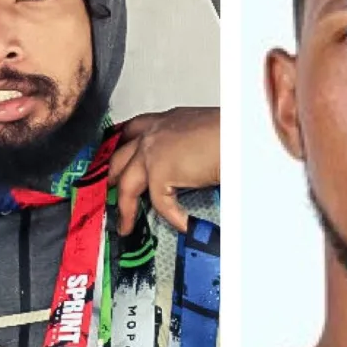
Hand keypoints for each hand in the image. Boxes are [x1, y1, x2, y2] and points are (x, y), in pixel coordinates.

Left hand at [108, 107, 219, 234]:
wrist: (236, 134)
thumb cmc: (229, 132)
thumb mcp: (202, 134)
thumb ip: (187, 148)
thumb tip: (190, 168)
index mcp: (165, 121)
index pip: (133, 131)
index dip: (120, 147)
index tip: (114, 159)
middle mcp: (154, 133)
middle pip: (119, 158)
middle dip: (112, 178)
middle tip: (110, 193)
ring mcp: (152, 152)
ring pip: (127, 185)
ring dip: (125, 208)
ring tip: (125, 225)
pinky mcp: (160, 173)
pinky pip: (160, 202)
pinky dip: (172, 216)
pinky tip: (180, 224)